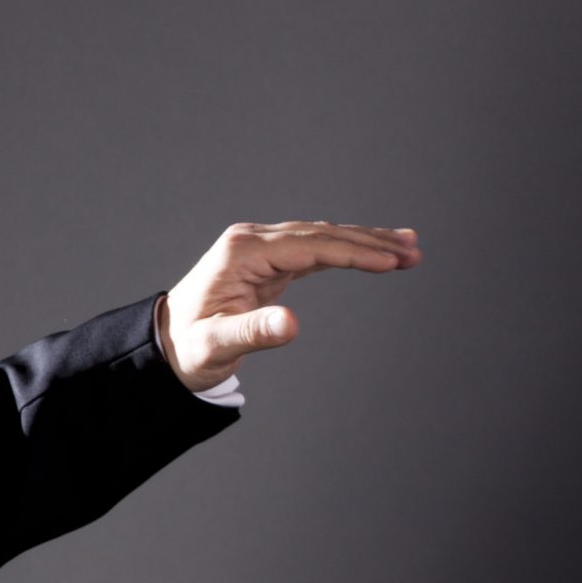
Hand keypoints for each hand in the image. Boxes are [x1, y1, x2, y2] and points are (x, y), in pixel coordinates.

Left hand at [157, 220, 420, 389]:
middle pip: (321, 234)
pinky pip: (316, 249)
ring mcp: (260, 247)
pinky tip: (377, 251)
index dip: (352, 251)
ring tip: (409, 248)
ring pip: (323, 238)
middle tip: (414, 252)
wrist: (167, 343)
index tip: (390, 260)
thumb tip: (292, 325)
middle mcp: (251, 242)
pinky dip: (348, 250)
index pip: (309, 246)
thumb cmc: (188, 347)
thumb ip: (252, 333)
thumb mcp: (216, 345)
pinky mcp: (269, 260)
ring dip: (366, 242)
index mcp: (241, 253)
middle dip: (370, 242)